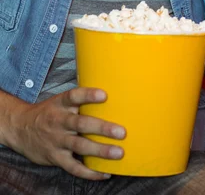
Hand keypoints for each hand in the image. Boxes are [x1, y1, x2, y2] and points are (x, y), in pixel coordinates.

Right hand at [6, 88, 125, 179]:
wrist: (20, 128)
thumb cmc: (49, 113)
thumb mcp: (60, 101)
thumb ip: (79, 100)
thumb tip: (110, 95)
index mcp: (61, 104)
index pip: (74, 96)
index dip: (88, 95)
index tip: (104, 95)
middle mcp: (59, 121)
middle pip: (81, 124)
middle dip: (102, 128)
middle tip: (121, 132)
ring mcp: (56, 140)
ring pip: (80, 146)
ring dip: (100, 150)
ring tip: (118, 153)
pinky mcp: (55, 157)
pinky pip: (73, 167)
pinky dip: (89, 172)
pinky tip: (104, 173)